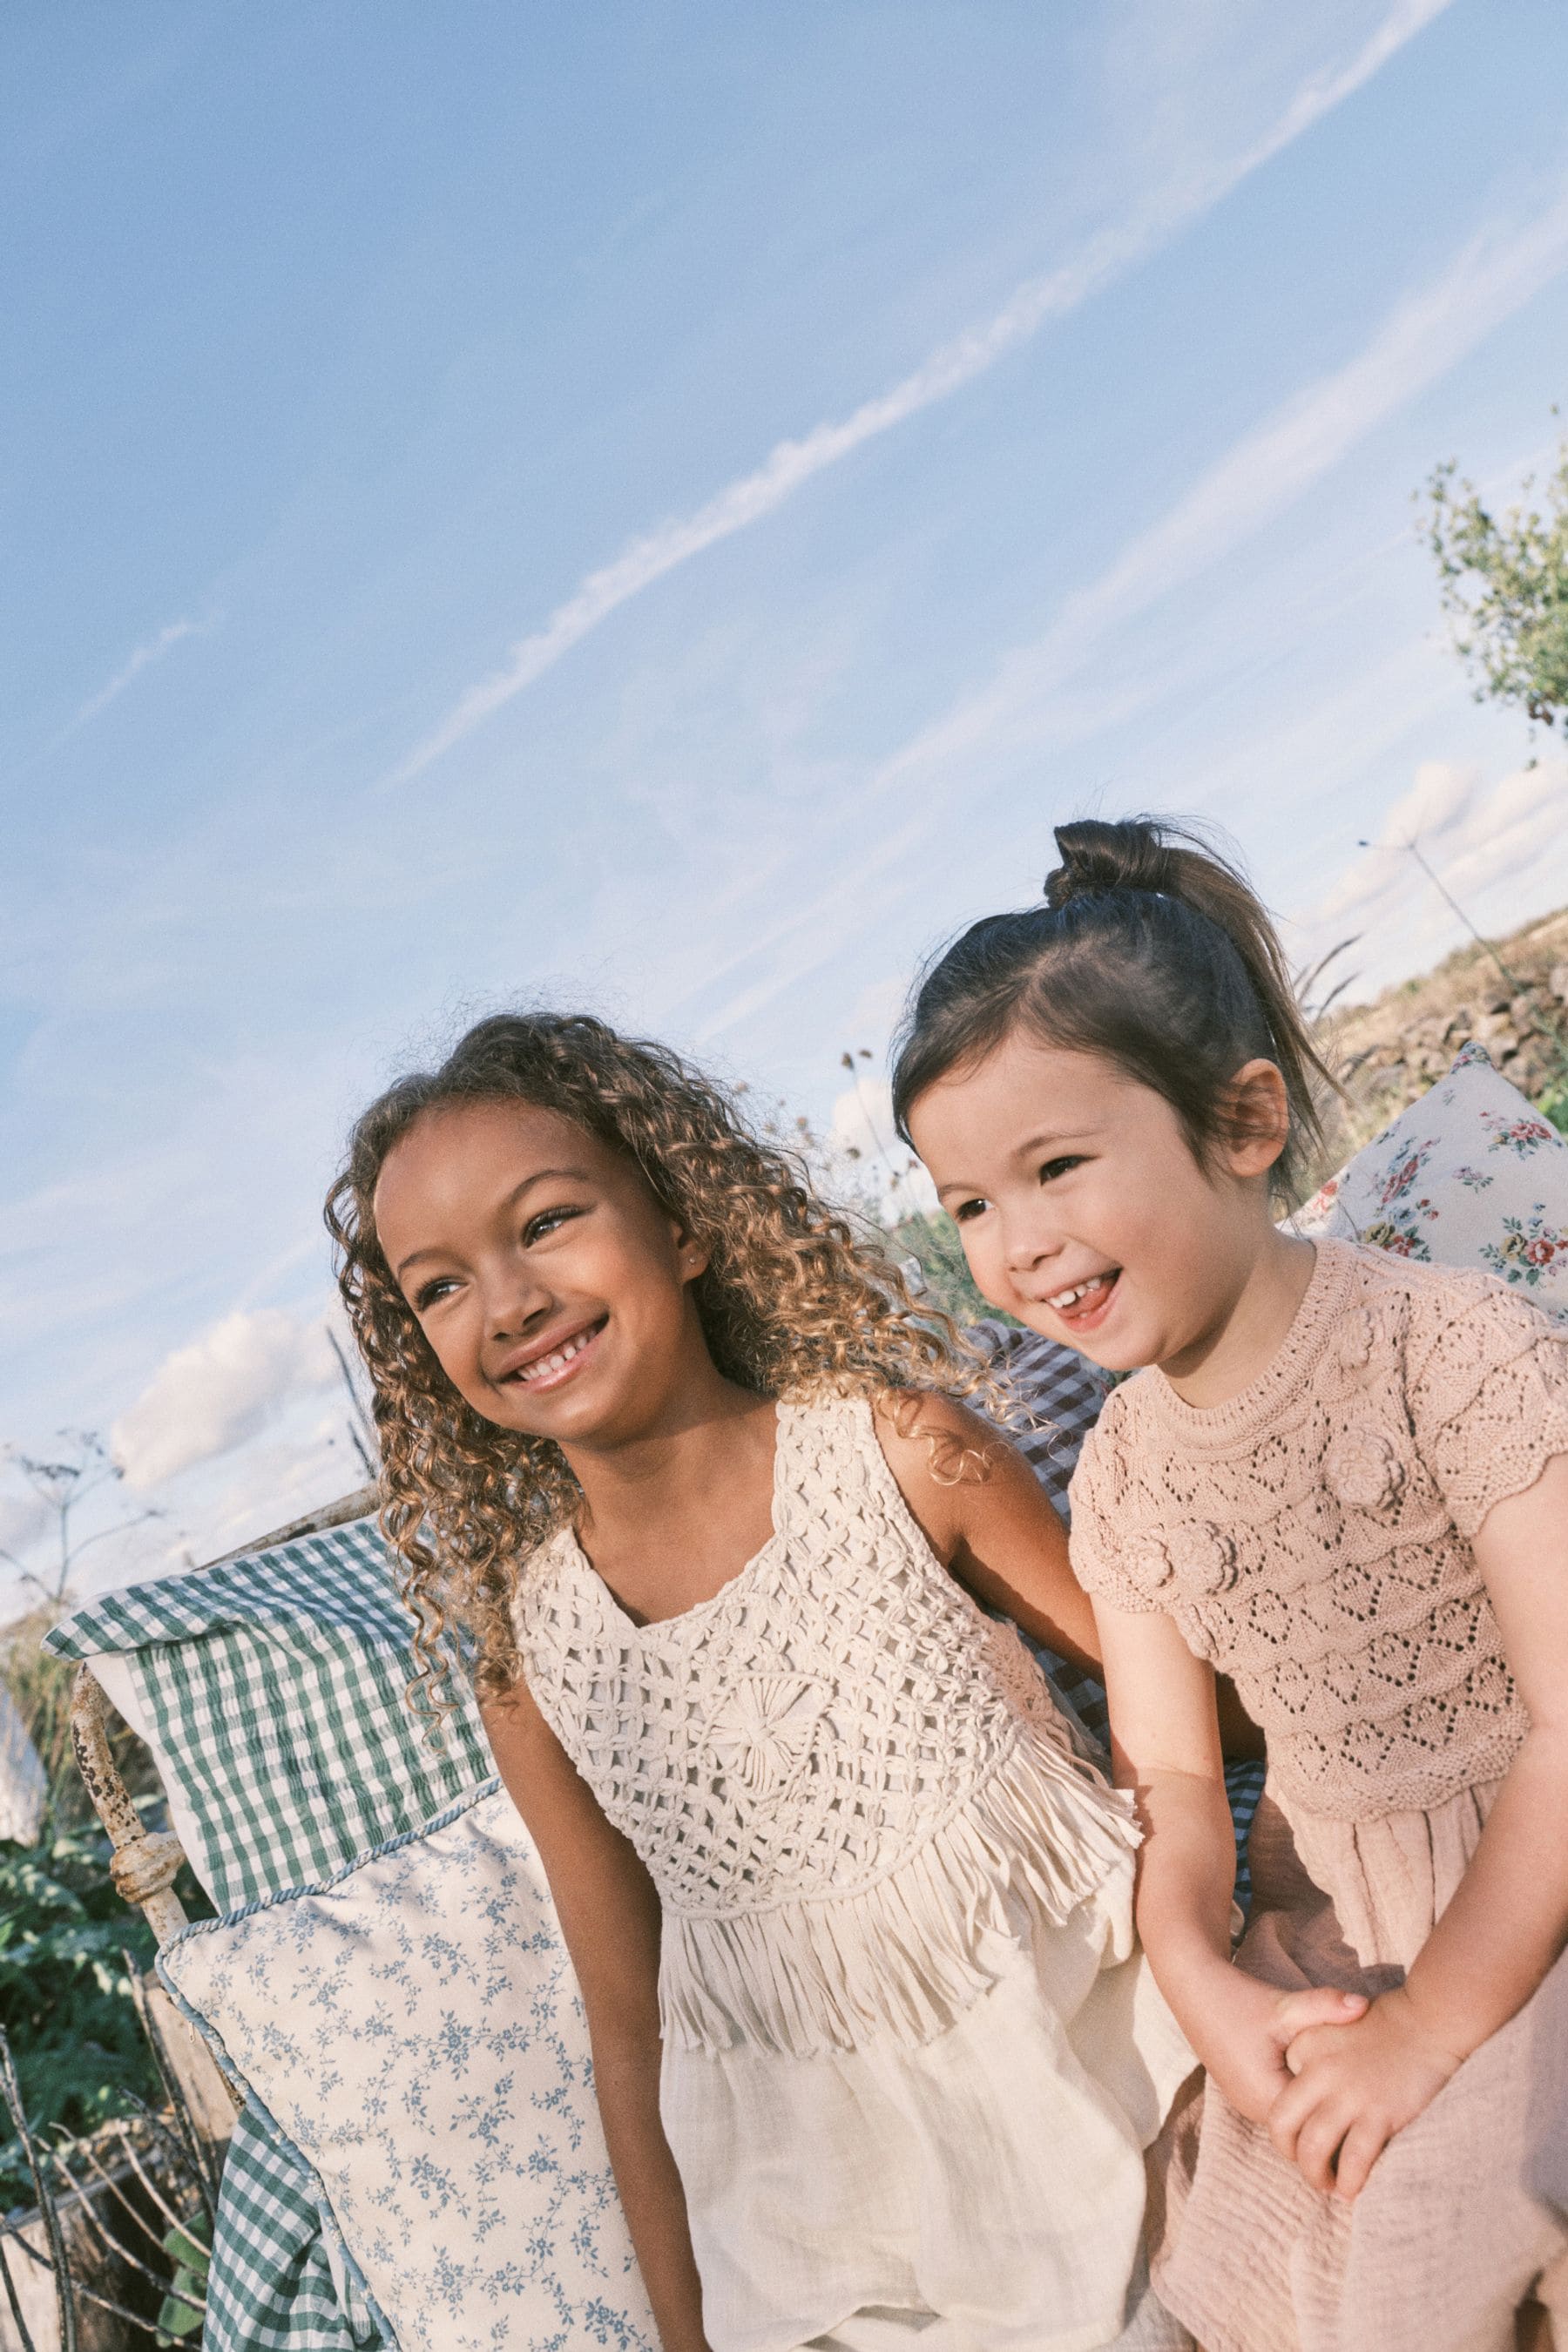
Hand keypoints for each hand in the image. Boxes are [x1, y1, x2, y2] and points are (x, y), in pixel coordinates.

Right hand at [1190, 1967, 1368, 2126]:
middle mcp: (1256, 2109)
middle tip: (1375, 2108)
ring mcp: (1249, 2102)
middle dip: (1336, 2120)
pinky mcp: (1248, 2089)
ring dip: (1319, 2109)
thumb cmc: (1237, 1999)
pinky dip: (1304, 2098)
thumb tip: (1365, 2005)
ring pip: (1295, 2120)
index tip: (1379, 2106)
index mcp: (1267, 2097)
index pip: (1317, 2128)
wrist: (1193, 1986)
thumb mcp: (1284, 2005)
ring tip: (1356, 2097)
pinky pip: (1284, 2105)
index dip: (1348, 2119)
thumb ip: (1325, 2007)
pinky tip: (1324, 2082)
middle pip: (1307, 2129)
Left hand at [1269, 1985, 1463, 2198]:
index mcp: (1305, 2047)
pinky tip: (1353, 2190)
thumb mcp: (1336, 2027)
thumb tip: (1312, 2101)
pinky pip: (1353, 2161)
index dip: (1289, 2123)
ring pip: (1313, 2150)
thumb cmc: (1388, 2027)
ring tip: (1330, 2185)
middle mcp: (1319, 2071)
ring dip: (1317, 2176)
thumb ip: (1316, 2058)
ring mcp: (1348, 2094)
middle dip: (1290, 2155)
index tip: (1303, 2136)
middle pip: (1282, 2125)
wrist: (1430, 2022)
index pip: (1280, 2096)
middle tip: (1309, 2168)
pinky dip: (1349, 2182)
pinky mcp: (1379, 2114)